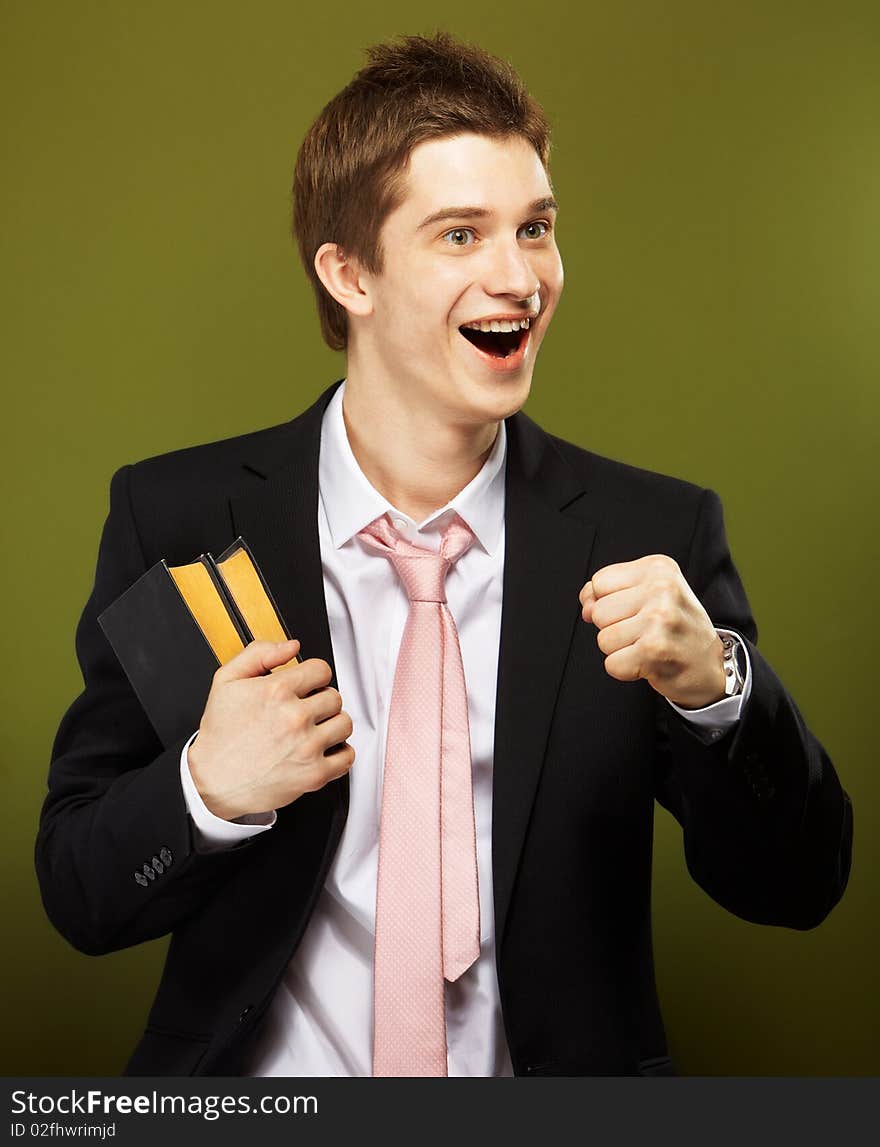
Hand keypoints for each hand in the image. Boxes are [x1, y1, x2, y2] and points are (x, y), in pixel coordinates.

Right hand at [187, 639, 354, 819]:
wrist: (212, 781)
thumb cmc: (219, 735)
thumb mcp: (226, 681)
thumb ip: (258, 653)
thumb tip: (291, 646)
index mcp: (276, 691)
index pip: (321, 670)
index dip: (313, 677)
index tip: (307, 687)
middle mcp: (294, 718)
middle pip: (335, 696)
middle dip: (321, 701)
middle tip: (305, 711)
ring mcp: (307, 746)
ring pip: (345, 723)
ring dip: (332, 725)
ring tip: (314, 729)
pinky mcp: (314, 774)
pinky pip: (347, 756)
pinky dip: (339, 753)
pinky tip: (322, 750)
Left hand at [579, 555, 725, 708]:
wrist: (708, 665)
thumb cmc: (676, 628)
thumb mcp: (649, 595)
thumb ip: (610, 591)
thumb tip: (585, 603)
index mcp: (659, 568)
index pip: (599, 582)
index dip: (608, 602)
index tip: (636, 610)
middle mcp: (662, 589)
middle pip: (598, 612)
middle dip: (614, 628)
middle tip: (645, 631)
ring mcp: (659, 619)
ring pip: (603, 639)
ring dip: (620, 650)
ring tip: (647, 646)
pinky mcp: (654, 650)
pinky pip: (612, 664)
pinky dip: (625, 670)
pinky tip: (649, 662)